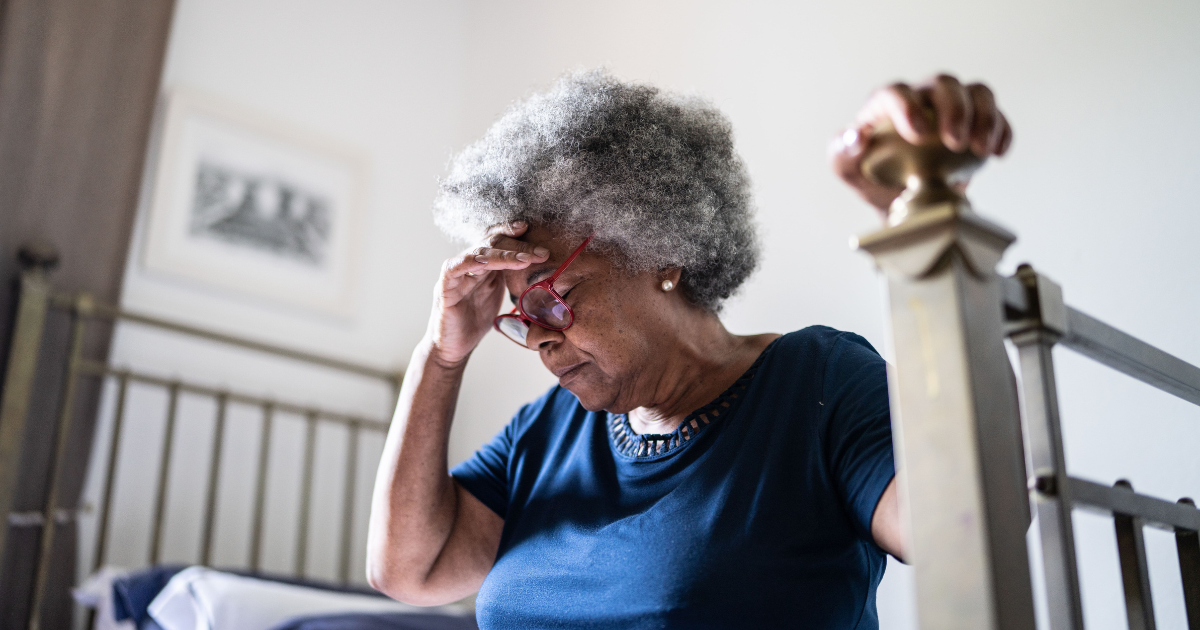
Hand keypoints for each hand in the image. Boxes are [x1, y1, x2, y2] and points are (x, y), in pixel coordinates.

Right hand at [425, 221, 549, 366]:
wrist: (453, 348)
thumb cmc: (475, 321)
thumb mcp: (498, 295)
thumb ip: (511, 279)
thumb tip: (539, 270)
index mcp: (482, 265)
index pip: (496, 241)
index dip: (511, 232)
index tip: (530, 229)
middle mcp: (468, 265)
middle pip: (491, 243)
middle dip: (518, 245)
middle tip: (541, 252)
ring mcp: (455, 274)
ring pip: (478, 253)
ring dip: (503, 254)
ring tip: (525, 260)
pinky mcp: (445, 288)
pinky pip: (454, 268)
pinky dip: (469, 260)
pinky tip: (486, 261)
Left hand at [830, 74, 1012, 216]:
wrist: (899, 198)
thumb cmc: (870, 176)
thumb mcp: (846, 168)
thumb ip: (842, 152)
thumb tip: (856, 138)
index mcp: (885, 104)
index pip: (896, 92)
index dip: (908, 108)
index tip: (919, 135)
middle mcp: (921, 97)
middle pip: (943, 83)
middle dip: (954, 109)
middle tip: (956, 143)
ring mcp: (952, 107)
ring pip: (977, 91)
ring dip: (985, 117)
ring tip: (982, 150)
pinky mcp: (976, 122)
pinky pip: (997, 115)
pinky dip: (1002, 131)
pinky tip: (998, 154)